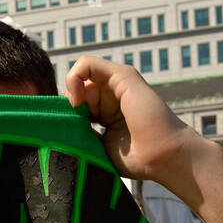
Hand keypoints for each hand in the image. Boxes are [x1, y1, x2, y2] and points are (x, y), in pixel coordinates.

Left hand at [65, 55, 203, 184]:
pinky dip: (73, 77)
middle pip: (76, 89)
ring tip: (83, 116)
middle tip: (78, 126)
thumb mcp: (100, 145)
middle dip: (70, 107)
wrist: (163, 157)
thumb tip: (58, 125)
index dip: (66, 114)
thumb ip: (82, 132)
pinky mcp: (123, 76)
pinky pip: (87, 63)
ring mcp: (118, 83)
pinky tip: (77, 100)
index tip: (68, 132)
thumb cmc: (138, 158)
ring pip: (79, 77)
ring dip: (73, 95)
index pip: (76, 102)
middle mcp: (113, 94)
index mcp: (107, 110)